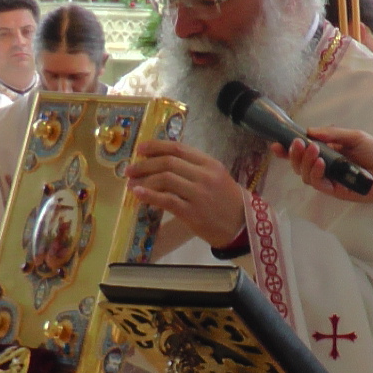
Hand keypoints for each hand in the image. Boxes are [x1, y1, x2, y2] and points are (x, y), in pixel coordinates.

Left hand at [127, 140, 244, 247]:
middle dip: (144, 165)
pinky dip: (149, 195)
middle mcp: (204, 176)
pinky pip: (166, 200)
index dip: (156, 147)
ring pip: (165, 179)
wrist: (242, 226)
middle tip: (130, 169)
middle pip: (168, 163)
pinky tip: (138, 194)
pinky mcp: (192, 213)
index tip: (140, 150)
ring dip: (144, 180)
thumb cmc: (227, 201)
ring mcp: (198, 194)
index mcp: (210, 164)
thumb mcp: (216, 177)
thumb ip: (194, 168)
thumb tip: (162, 162)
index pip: (178, 148)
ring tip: (132, 184)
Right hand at [281, 126, 372, 202]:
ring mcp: (330, 181)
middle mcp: (325, 168)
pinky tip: (321, 164)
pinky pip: (320, 185)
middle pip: (300, 165)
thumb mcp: (354, 136)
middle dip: (294, 155)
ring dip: (305, 162)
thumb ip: (333, 134)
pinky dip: (316, 174)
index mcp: (327, 153)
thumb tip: (310, 131)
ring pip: (306, 176)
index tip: (276, 144)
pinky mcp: (336, 191)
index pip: (303, 153)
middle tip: (298, 144)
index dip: (288, 150)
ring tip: (313, 150)